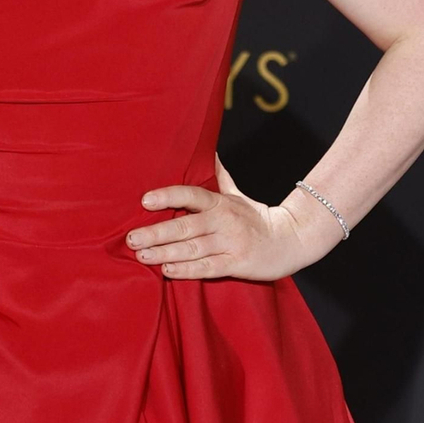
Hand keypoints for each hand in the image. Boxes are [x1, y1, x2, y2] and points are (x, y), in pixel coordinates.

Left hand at [126, 156, 314, 280]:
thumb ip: (219, 176)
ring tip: (142, 256)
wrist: (291, 240)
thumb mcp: (237, 194)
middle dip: (156, 232)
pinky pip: (208, 267)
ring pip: (193, 248)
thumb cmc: (257, 218)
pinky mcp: (238, 263)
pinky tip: (167, 270)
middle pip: (186, 225)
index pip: (191, 195)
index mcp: (221, 202)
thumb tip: (207, 151)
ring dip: (165, 252)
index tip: (145, 201)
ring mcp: (231, 242)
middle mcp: (224, 221)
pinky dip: (187, 270)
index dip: (168, 196)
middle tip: (132, 238)